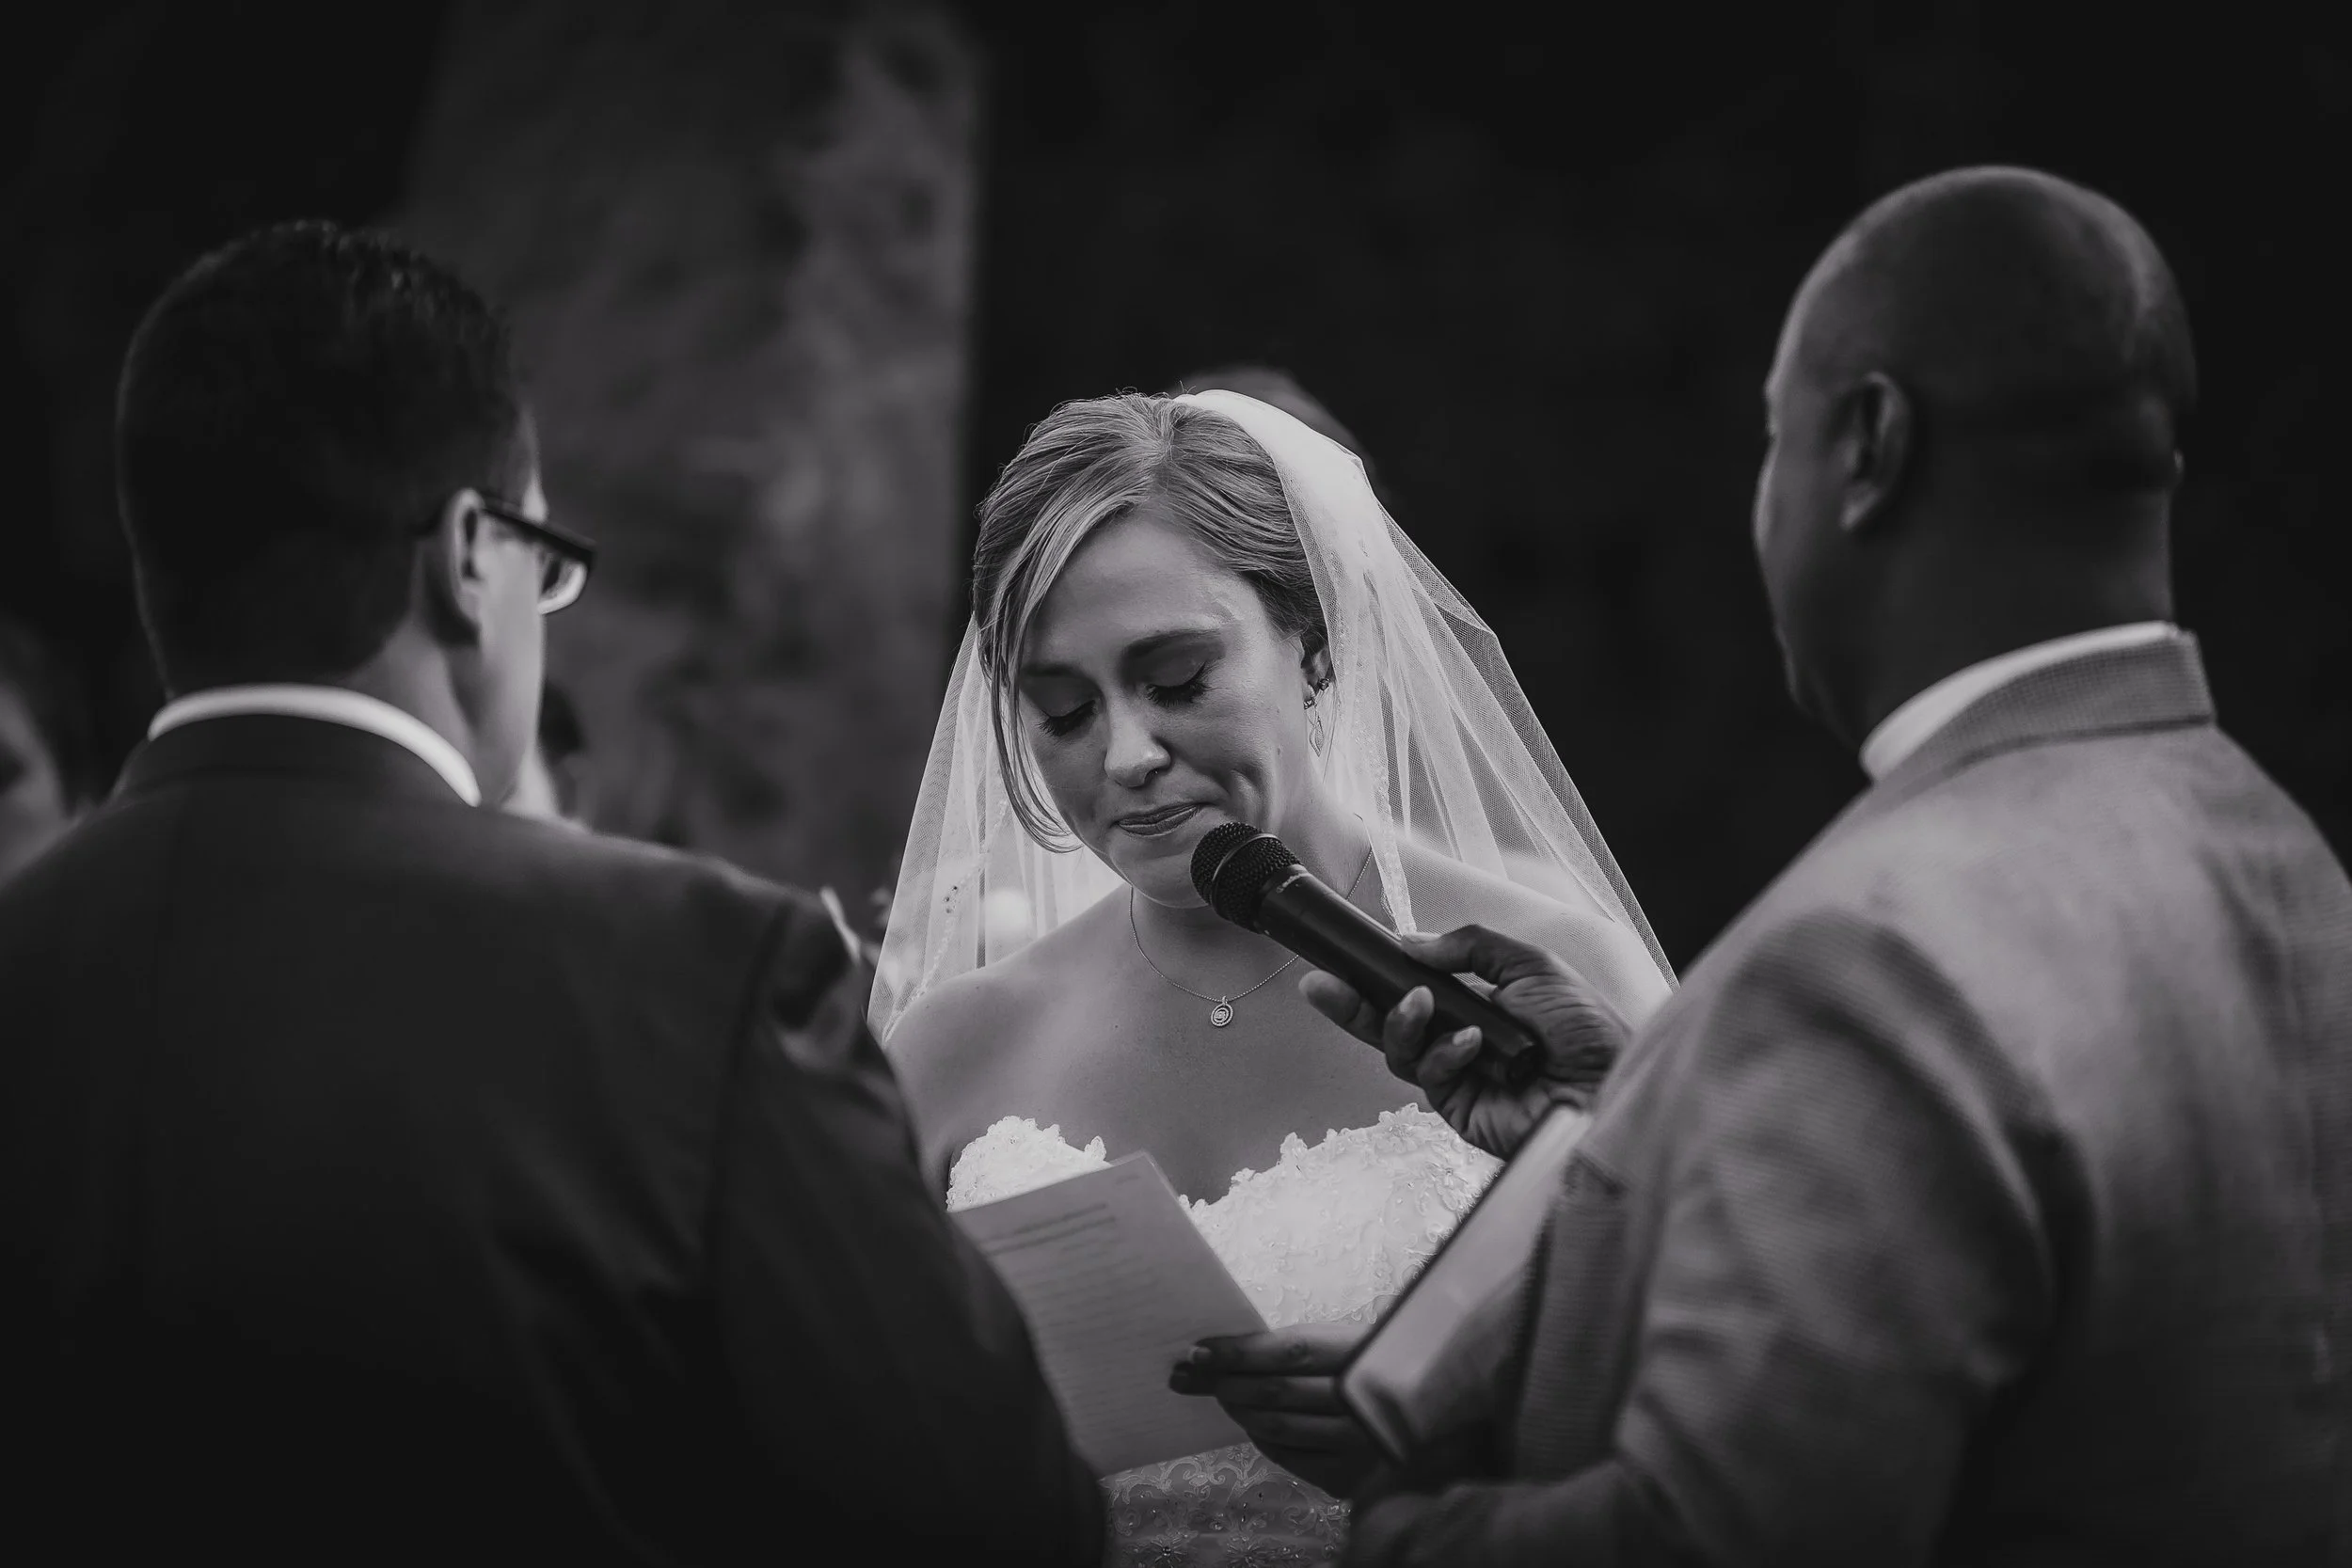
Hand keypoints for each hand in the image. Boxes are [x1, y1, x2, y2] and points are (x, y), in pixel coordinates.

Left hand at [1167, 1323, 1377, 1497]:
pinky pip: (1289, 1457)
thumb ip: (1302, 1349)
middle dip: (1224, 1381)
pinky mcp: (1349, 1477)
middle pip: (1277, 1391)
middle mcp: (1364, 1402)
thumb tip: (1228, 1349)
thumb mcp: (1352, 1343)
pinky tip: (1251, 1423)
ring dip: (1238, 1409)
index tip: (1199, 1350)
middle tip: (1188, 1374)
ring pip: (1278, 1427)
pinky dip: (1263, 1438)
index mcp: (1365, 1354)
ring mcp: (1358, 1445)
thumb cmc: (1378, 1369)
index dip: (1240, 1352)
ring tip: (1218, 1393)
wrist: (1432, 1417)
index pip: (1290, 1352)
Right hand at [1300, 924, 1628, 1158]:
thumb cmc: (1586, 1030)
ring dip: (1401, 1022)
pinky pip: (1428, 1075)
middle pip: (1389, 1020)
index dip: (1379, 973)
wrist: (1611, 1087)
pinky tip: (1470, 1042)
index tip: (1346, 956)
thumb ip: (1470, 948)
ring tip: (1419, 1004)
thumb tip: (1412, 943)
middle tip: (1321, 985)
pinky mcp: (1459, 1107)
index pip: (1414, 984)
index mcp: (1477, 1001)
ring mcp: (1457, 1073)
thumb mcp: (1531, 967)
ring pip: (1400, 1048)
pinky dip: (1443, 1053)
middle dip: (1352, 1003)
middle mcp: (1460, 1036)